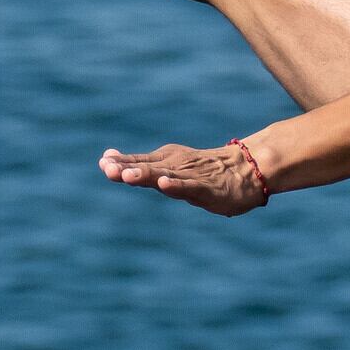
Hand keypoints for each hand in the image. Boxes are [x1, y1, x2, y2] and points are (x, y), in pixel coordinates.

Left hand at [98, 140, 270, 214]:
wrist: (247, 170)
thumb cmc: (204, 171)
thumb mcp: (170, 168)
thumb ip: (141, 166)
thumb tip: (105, 161)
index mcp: (165, 161)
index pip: (139, 161)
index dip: (121, 162)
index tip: (103, 163)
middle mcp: (175, 166)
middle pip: (147, 168)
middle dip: (127, 169)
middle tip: (108, 169)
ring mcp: (191, 176)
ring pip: (165, 175)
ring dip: (146, 175)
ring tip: (128, 176)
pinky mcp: (207, 188)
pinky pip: (189, 187)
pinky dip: (176, 185)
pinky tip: (164, 184)